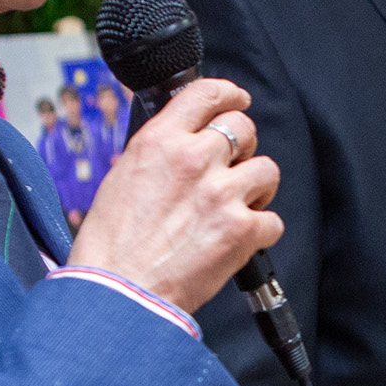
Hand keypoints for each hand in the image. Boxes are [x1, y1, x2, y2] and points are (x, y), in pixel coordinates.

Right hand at [67, 80, 280, 311]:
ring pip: (267, 169)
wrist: (119, 293)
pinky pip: (273, 219)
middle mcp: (194, 159)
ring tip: (237, 207)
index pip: (207, 93)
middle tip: (233, 168)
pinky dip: (261, 231)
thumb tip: (181, 142)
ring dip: (257, 188)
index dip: (230, 94)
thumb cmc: (112, 245)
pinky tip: (239, 239)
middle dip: (244, 146)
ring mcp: (221, 193)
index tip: (238, 99)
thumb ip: (159, 152)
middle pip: (244, 127)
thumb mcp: (123, 176)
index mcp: (160, 141)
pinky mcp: (241, 230)